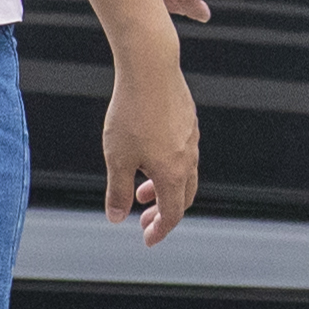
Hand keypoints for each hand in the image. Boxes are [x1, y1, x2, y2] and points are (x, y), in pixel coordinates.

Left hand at [101, 43, 203, 245]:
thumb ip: (119, 191)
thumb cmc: (131, 113)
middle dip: (164, 212)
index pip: (173, 213)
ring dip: (163, 187)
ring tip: (140, 189)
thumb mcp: (118, 158)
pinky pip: (183, 152)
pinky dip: (167, 165)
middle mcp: (188, 159)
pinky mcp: (188, 120)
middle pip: (183, 196)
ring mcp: (191, 138)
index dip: (160, 230)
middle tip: (144, 219)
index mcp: (172, 173)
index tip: (147, 240)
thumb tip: (117, 218)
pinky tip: (148, 155)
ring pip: (183, 173)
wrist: (150, 68)